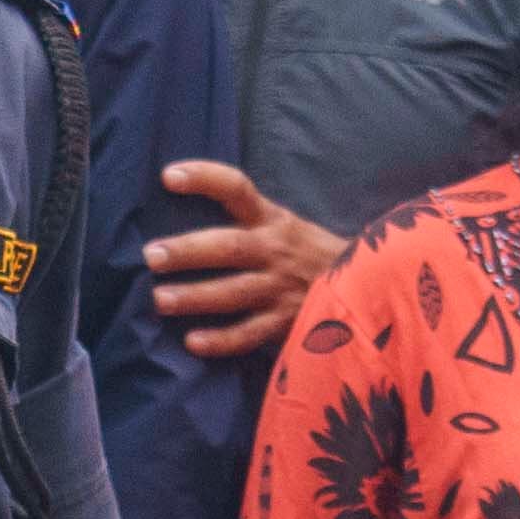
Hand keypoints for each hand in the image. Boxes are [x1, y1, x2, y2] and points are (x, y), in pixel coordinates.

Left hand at [143, 157, 344, 363]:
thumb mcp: (285, 226)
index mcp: (273, 220)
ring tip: (161, 299)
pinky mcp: (286, 323)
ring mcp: (281, 289)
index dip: (204, 178)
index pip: (237, 189)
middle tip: (152, 256)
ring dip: (196, 297)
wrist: (367, 286)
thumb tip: (185, 210)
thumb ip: (248, 220)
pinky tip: (192, 342)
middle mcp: (275, 251)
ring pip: (234, 293)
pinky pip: (249, 335)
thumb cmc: (309, 254)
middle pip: (229, 247)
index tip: (169, 176)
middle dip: (188, 251)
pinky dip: (221, 341)